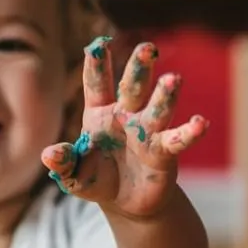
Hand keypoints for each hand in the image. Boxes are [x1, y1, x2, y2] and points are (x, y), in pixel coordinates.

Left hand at [41, 36, 207, 217]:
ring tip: (173, 79)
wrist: (126, 203)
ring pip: (158, 108)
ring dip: (165, 95)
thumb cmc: (98, 179)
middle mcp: (126, 116)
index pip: (97, 85)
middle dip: (139, 68)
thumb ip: (63, 163)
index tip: (98, 45)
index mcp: (99, 114)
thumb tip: (48, 154)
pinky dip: (189, 133)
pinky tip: (199, 123)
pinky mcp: (164, 152)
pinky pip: (176, 140)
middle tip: (147, 48)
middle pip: (132, 87)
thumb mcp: (74, 175)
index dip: (97, 65)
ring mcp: (147, 131)